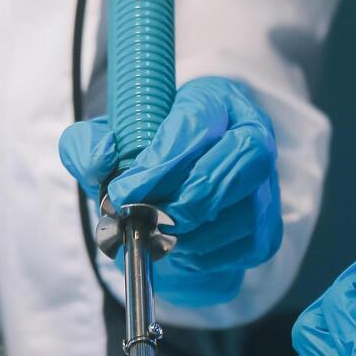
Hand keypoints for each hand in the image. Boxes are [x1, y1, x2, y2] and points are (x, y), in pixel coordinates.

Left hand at [60, 76, 280, 306]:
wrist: (162, 203)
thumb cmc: (139, 164)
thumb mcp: (103, 145)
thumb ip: (87, 145)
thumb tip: (101, 161)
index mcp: (213, 99)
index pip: (197, 123)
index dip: (162, 162)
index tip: (124, 192)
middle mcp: (252, 133)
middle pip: (246, 156)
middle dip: (193, 196)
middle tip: (150, 220)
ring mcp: (267, 183)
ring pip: (247, 209)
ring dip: (195, 233)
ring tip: (157, 236)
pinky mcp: (269, 227)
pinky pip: (248, 246)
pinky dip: (208, 256)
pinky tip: (181, 248)